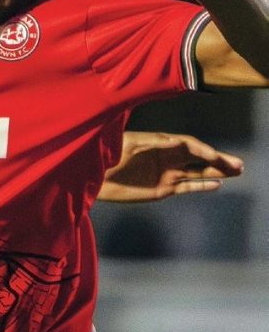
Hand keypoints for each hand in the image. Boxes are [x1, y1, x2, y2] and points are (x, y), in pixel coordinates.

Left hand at [99, 131, 243, 202]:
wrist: (92, 177)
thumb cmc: (107, 155)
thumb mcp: (127, 144)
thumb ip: (151, 142)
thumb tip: (177, 142)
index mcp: (160, 143)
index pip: (189, 144)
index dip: (203, 149)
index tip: (215, 155)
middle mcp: (167, 158)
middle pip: (199, 158)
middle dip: (218, 160)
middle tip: (238, 164)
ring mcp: (166, 173)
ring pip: (197, 172)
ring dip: (216, 172)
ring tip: (236, 172)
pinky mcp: (162, 189)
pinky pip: (187, 186)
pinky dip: (202, 186)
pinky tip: (217, 185)